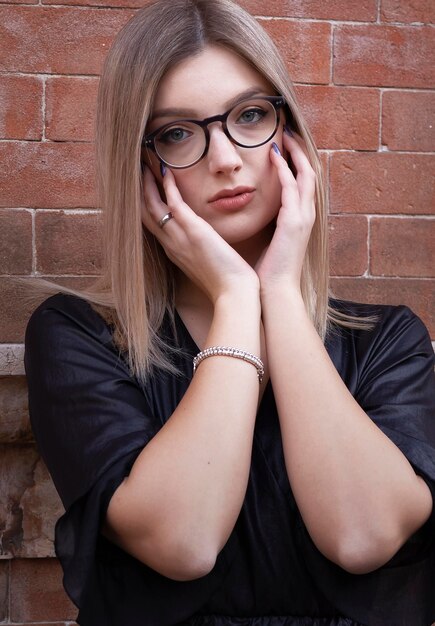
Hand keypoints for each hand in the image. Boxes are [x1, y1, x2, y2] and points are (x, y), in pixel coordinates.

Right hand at [141, 166, 258, 303]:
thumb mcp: (207, 263)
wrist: (233, 293)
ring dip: (147, 185)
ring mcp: (179, 238)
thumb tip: (206, 242)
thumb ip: (200, 250)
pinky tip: (167, 172)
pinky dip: (168, 187)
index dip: (145, 206)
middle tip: (137, 172)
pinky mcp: (193, 231)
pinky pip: (174, 204)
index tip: (144, 190)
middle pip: (144, 214)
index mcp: (173, 252)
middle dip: (139, 192)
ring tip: (145, 166)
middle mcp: (170, 244)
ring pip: (152, 207)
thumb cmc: (226, 282)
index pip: (152, 226)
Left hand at [255, 131, 315, 293]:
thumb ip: (271, 226)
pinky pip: (292, 187)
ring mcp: (303, 218)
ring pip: (306, 175)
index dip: (297, 163)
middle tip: (288, 132)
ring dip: (295, 153)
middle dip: (300, 151)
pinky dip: (284, 169)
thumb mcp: (272, 242)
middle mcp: (307, 216)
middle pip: (310, 173)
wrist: (276, 291)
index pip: (304, 184)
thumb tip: (260, 215)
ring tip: (283, 135)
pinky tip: (273, 155)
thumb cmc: (270, 271)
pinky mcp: (294, 222)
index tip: (283, 147)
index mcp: (301, 220)